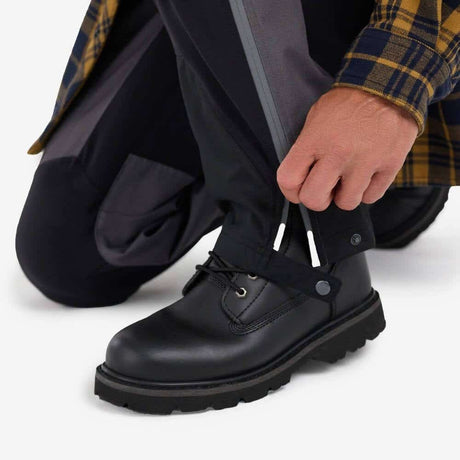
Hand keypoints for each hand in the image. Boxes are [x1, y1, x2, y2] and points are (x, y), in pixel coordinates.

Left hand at [277, 87, 417, 210]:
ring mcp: (365, 161)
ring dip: (345, 195)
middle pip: (314, 200)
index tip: (298, 189)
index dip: (290, 191)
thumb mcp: (316, 118)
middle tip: (325, 187)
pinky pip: (371, 197)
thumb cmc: (348, 103)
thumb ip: (306, 149)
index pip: (288, 180)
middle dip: (318, 198)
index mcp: (314, 140)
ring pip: (346, 204)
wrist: (389, 84)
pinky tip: (366, 174)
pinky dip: (367, 191)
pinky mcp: (390, 165)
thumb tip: (302, 179)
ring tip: (349, 178)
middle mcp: (337, 153)